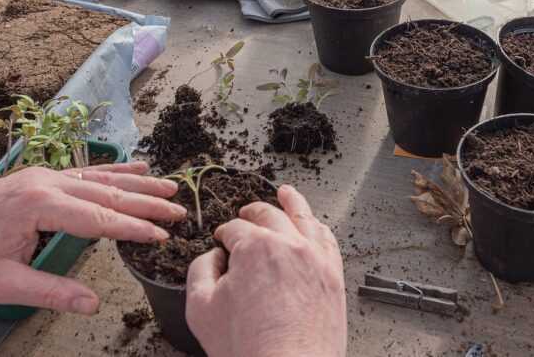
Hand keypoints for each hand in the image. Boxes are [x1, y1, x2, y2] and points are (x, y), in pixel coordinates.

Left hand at [0, 162, 181, 314]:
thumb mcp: (5, 284)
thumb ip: (52, 292)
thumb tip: (93, 303)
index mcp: (39, 206)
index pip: (98, 218)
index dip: (133, 227)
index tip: (162, 235)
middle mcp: (46, 182)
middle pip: (107, 193)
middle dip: (147, 202)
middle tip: (180, 211)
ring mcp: (45, 174)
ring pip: (102, 177)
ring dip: (138, 182)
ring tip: (170, 186)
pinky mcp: (42, 175)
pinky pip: (87, 171)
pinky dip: (115, 170)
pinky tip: (137, 166)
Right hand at [186, 185, 346, 356]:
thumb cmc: (248, 347)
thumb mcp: (200, 307)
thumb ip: (200, 271)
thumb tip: (212, 256)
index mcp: (254, 247)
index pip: (235, 228)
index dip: (224, 233)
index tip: (221, 242)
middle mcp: (288, 244)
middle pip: (268, 215)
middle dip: (252, 212)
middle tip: (245, 214)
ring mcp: (315, 258)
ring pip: (303, 218)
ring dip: (292, 202)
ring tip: (287, 193)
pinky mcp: (333, 276)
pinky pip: (328, 240)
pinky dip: (318, 227)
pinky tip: (314, 225)